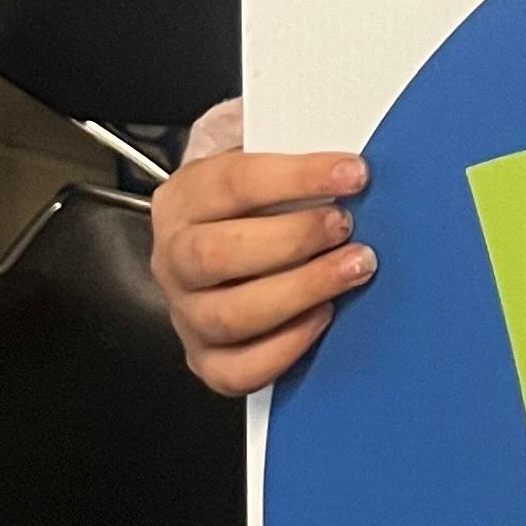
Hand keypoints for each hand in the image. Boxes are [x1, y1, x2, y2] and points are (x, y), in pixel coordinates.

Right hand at [149, 96, 374, 396]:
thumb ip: (290, 155)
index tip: (351, 174)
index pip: (232, 182)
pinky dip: (285, 348)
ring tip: (351, 269)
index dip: (297, 177)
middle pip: (219, 253)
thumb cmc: (253, 204)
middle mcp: (174, 259)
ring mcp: (186, 314)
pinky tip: (323, 317)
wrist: (222, 244)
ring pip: (231, 315)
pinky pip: (238, 370)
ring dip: (300, 291)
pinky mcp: (206, 359)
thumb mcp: (258, 165)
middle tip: (346, 227)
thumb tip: (344, 160)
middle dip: (294, 239)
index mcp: (183, 200)